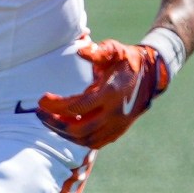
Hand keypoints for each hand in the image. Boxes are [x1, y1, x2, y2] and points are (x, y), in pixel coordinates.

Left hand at [35, 37, 172, 149]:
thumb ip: (98, 51)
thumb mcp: (114, 50)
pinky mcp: (119, 130)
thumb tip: (81, 50)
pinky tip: (67, 127)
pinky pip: (95, 142)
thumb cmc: (126, 60)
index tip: (41, 99)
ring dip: (64, 133)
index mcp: (111, 93)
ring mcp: (118, 125)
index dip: (55, 105)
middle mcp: (115, 113)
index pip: (77, 107)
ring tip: (51, 120)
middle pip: (79, 129)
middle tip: (40, 113)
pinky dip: (78, 138)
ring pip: (85, 140)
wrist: (152, 75)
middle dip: (55, 123)